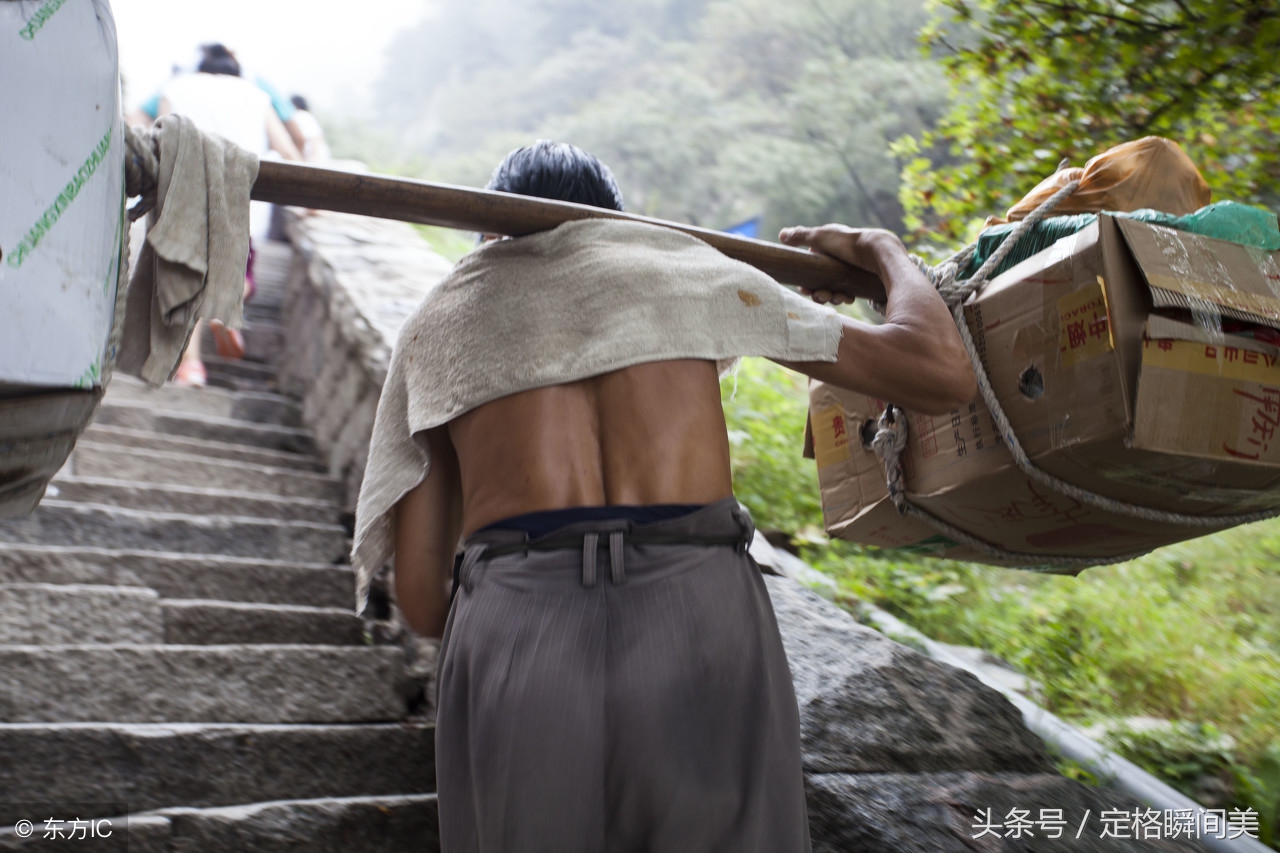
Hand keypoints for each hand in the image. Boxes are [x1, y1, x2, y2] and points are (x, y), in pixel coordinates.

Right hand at [779, 224, 902, 303]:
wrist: (879, 252)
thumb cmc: (848, 243)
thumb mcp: (820, 237)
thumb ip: (800, 236)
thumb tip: (781, 234)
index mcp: (827, 248)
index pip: (810, 268)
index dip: (806, 281)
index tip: (805, 290)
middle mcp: (837, 258)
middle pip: (821, 281)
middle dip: (819, 291)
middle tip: (821, 296)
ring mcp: (849, 270)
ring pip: (834, 288)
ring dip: (831, 296)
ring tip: (837, 297)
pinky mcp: (860, 281)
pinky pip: (848, 292)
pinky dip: (845, 296)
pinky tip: (848, 297)